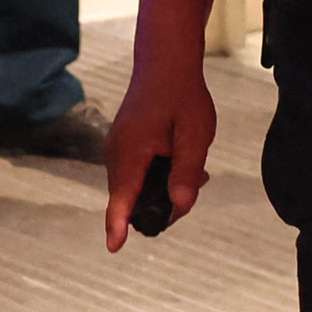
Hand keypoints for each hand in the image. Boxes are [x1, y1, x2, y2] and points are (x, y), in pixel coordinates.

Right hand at [102, 63, 214, 254]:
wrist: (165, 63)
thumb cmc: (181, 95)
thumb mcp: (195, 134)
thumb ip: (187, 172)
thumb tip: (180, 206)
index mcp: (131, 151)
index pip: (122, 197)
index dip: (117, 225)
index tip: (114, 247)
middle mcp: (116, 153)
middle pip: (131, 198)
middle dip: (162, 204)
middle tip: (197, 184)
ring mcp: (115, 149)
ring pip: (134, 187)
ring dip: (161, 188)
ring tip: (194, 169)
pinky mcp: (121, 146)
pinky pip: (134, 174)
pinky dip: (155, 176)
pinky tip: (179, 163)